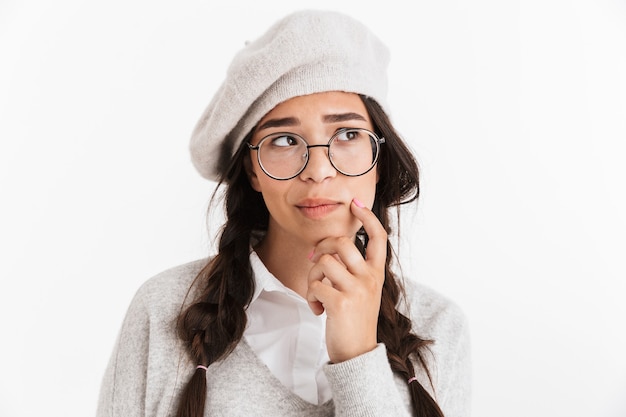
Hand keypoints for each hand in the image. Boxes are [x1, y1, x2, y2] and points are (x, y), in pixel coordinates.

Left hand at [306, 198, 386, 362]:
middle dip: (321, 247)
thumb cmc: (355, 319)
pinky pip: (315, 285)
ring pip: (324, 261)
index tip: (356, 204)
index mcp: (377, 273)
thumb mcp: (363, 291)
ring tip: (317, 292)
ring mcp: (356, 290)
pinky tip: (317, 309)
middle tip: (314, 261)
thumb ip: (352, 269)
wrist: (357, 353)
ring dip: (312, 276)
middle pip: (341, 242)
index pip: (378, 237)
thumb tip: (324, 249)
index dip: (368, 216)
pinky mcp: (340, 303)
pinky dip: (310, 297)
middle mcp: (370, 278)